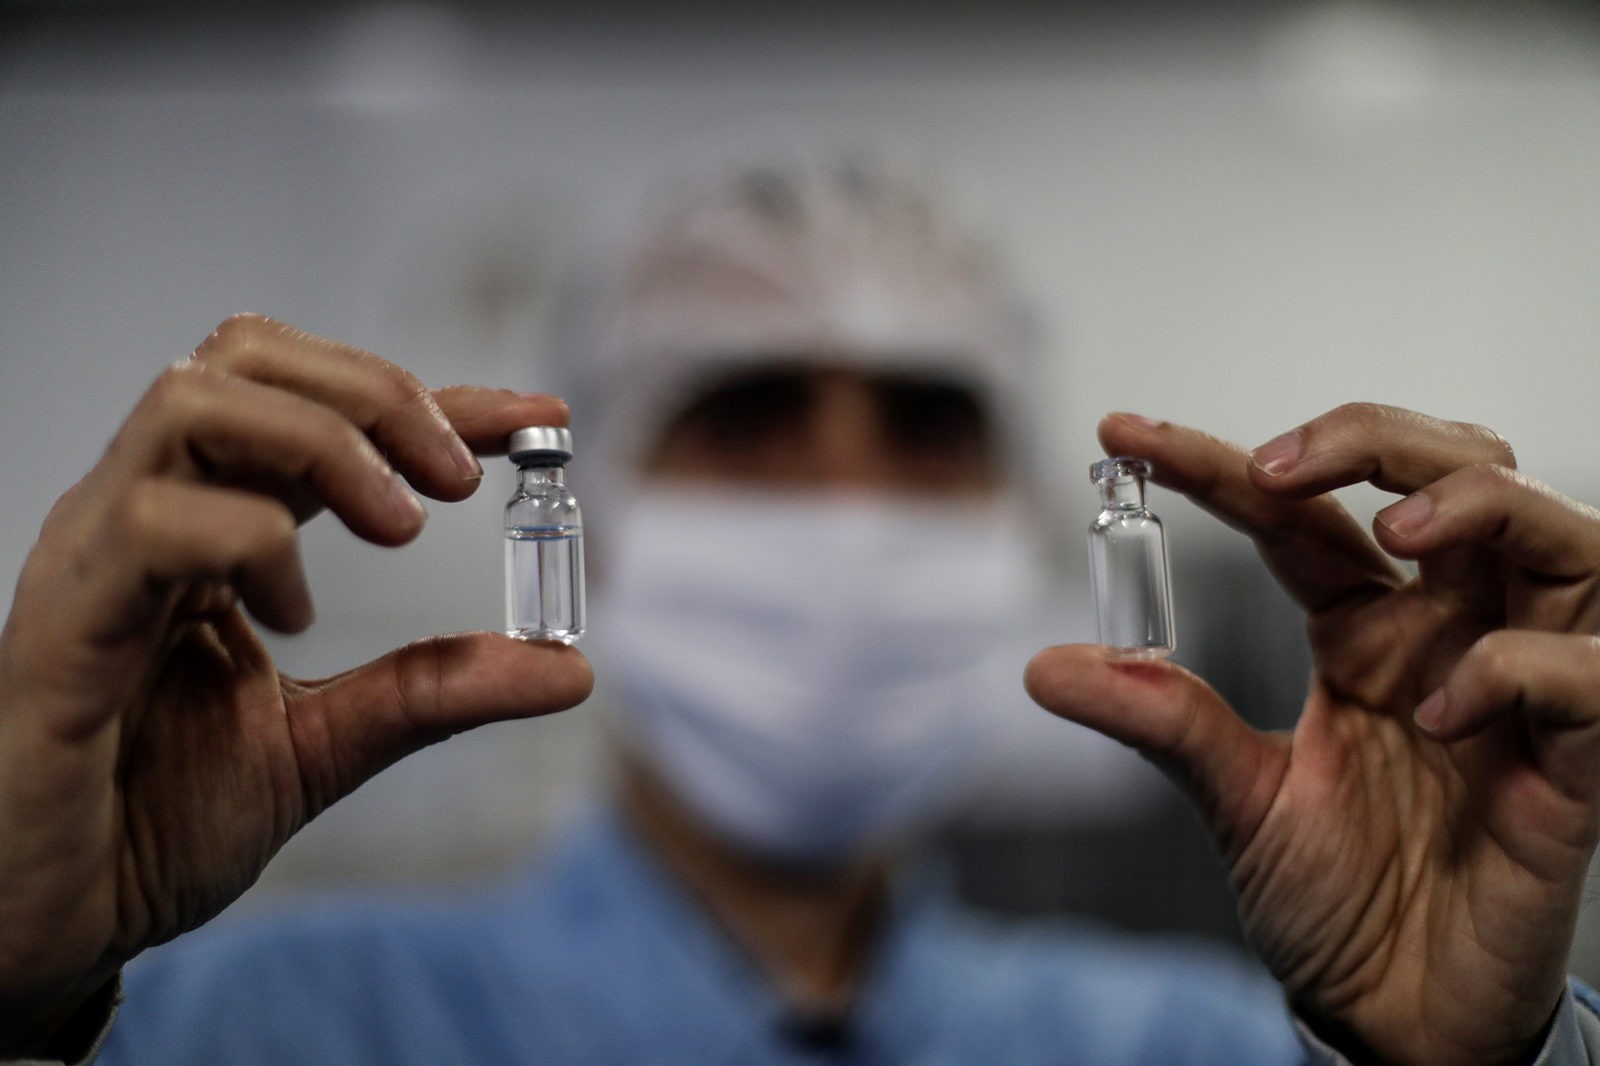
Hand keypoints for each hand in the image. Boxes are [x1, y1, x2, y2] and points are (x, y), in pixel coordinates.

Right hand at [0, 315, 592, 1051]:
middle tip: (461, 480)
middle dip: (377, 393)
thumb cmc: (148, 825)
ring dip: (325, 442)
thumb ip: (432, 694)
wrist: (42, 930)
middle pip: (246, 358)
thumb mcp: (323, 747)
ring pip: (191, 400)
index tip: (538, 416)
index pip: (317, 410)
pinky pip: (147, 522)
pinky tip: (293, 617)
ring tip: (400, 526)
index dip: (433, 398)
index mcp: (204, 531)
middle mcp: (142, 515)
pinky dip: (249, 542)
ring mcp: (92, 557)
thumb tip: (570, 667)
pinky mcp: (59, 623)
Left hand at [1026, 404, 1599, 1065]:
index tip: (1122, 436)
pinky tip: (1435, 712)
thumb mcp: (1236, 797)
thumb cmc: (1334, 900)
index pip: (1304, 512)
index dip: (1219, 463)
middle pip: (1453, 471)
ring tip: (1393, 534)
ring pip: (1553, 533)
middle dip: (1375, 437)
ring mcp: (1519, 689)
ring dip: (1477, 504)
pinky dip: (1514, 668)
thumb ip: (1161, 719)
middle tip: (1279, 464)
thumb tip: (1043, 666)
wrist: (1395, 1016)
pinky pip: (1583, 674)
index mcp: (1365, 632)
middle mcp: (1448, 634)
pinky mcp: (1576, 763)